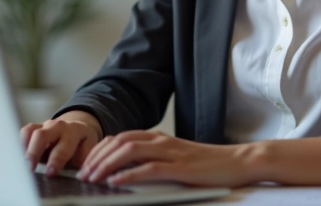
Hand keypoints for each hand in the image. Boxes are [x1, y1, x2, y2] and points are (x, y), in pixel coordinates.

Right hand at [21, 111, 102, 175]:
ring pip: (29, 132)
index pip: (63, 147)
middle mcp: (57, 126)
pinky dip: (18, 145)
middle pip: (41, 135)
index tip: (49, 173)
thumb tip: (79, 175)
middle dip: (34, 152)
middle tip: (29, 168)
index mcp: (74, 132)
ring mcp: (44, 125)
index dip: (56, 161)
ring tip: (20, 164)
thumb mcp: (88, 151)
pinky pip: (23, 133)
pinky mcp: (34, 128)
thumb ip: (82, 161)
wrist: (77, 129)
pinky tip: (17, 158)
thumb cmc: (81, 145)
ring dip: (23, 148)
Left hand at [76, 130, 258, 187]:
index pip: (119, 138)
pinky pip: (149, 169)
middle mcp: (161, 141)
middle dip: (97, 158)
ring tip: (93, 179)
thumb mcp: (175, 158)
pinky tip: (117, 183)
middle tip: (83, 175)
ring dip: (107, 165)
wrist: (238, 162)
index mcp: (158, 138)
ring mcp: (170, 153)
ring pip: (129, 152)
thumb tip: (124, 171)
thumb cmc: (206, 164)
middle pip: (119, 142)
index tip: (86, 165)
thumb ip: (153, 159)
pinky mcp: (180, 168)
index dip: (99, 150)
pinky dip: (129, 175)